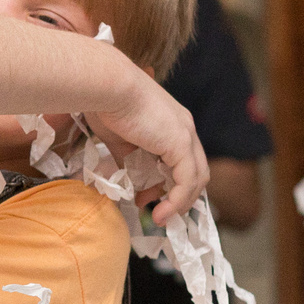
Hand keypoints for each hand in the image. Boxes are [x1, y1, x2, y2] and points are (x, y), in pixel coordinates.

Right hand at [85, 74, 208, 223]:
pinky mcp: (181, 144)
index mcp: (173, 123)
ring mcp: (186, 135)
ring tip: (161, 217)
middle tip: (156, 209)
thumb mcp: (119, 139)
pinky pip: (186, 182)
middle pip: (196, 171)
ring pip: (196, 178)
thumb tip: (128, 179)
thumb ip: (128, 158)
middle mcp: (185, 127)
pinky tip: (161, 213)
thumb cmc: (107, 104)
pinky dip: (176, 201)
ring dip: (180, 203)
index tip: (146, 196)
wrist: (108, 86)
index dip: (170, 182)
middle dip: (178, 195)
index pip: (184, 159)